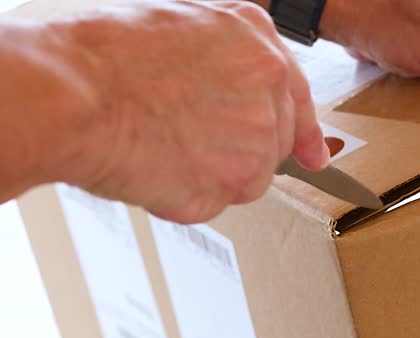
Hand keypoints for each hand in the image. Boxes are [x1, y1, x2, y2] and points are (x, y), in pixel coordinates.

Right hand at [56, 0, 328, 223]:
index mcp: (255, 43)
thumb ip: (220, 56)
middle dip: (235, 149)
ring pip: (246, 175)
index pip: (296, 93)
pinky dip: (184, 196)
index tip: (314, 155)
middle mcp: (269, 89)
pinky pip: (214, 201)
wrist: (75, 96)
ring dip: (209, 172)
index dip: (304, 129)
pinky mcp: (236, 183)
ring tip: (158, 144)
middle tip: (183, 139)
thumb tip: (226, 84)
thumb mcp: (174, 26)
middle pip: (271, 140)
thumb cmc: (102, 58)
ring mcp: (257, 140)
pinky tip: (152, 166)